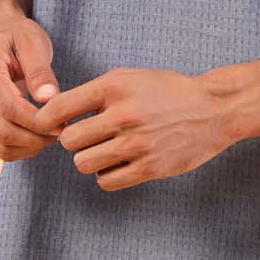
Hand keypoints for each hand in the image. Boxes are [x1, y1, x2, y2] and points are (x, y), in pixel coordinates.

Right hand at [0, 13, 63, 160]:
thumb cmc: (18, 38)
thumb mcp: (33, 42)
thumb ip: (40, 70)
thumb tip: (47, 97)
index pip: (9, 107)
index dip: (36, 121)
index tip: (62, 124)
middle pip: (2, 131)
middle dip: (35, 138)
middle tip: (62, 133)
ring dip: (29, 147)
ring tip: (53, 136)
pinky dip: (20, 150)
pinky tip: (39, 139)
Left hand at [31, 65, 236, 190]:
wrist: (213, 109)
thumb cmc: (166, 91)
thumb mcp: (130, 78)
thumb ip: (95, 94)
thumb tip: (56, 116)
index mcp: (114, 87)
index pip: (60, 108)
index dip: (46, 120)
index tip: (49, 126)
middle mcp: (123, 115)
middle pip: (69, 140)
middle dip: (73, 140)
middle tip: (88, 136)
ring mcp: (137, 144)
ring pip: (83, 164)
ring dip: (89, 159)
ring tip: (104, 149)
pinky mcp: (149, 168)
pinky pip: (106, 181)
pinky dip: (107, 174)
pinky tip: (120, 162)